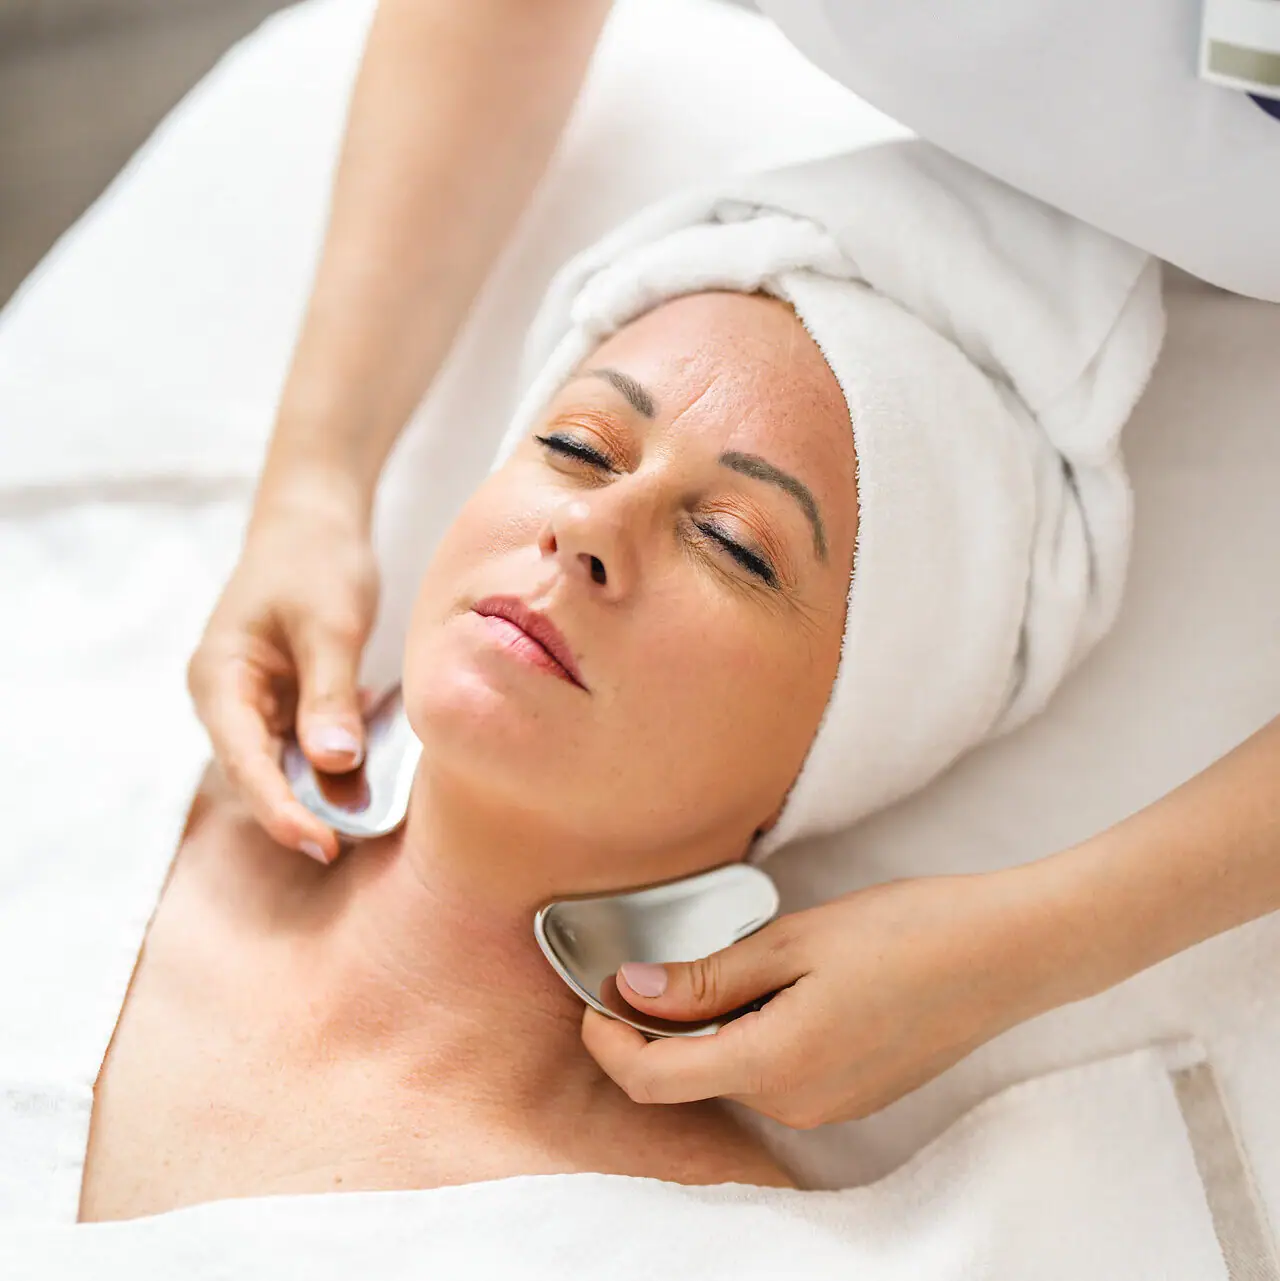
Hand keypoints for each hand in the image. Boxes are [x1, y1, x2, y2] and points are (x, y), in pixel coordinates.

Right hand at [187, 474, 378, 861]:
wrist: (316, 520)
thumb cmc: (315, 560)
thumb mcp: (329, 624)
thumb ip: (329, 693)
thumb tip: (333, 763)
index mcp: (219, 678)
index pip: (244, 761)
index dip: (281, 809)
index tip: (322, 844)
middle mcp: (227, 698)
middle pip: (258, 772)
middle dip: (299, 810)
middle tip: (347, 845)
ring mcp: (255, 702)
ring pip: (283, 765)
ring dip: (319, 791)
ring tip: (365, 820)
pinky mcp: (285, 699)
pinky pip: (304, 745)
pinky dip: (333, 762)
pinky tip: (371, 776)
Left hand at [582, 868, 1065, 1127]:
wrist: (1006, 953)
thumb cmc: (908, 933)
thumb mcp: (794, 942)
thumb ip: (708, 980)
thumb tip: (634, 993)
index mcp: (775, 1066)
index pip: (653, 1080)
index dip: (608, 1040)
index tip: (595, 994)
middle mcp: (798, 1105)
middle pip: (690, 1078)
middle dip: (657, 1027)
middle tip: (659, 958)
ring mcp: (828, 1107)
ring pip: (732, 1073)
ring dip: (708, 1028)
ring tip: (733, 961)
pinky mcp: (851, 1095)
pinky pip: (774, 1073)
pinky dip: (750, 1035)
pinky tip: (777, 984)